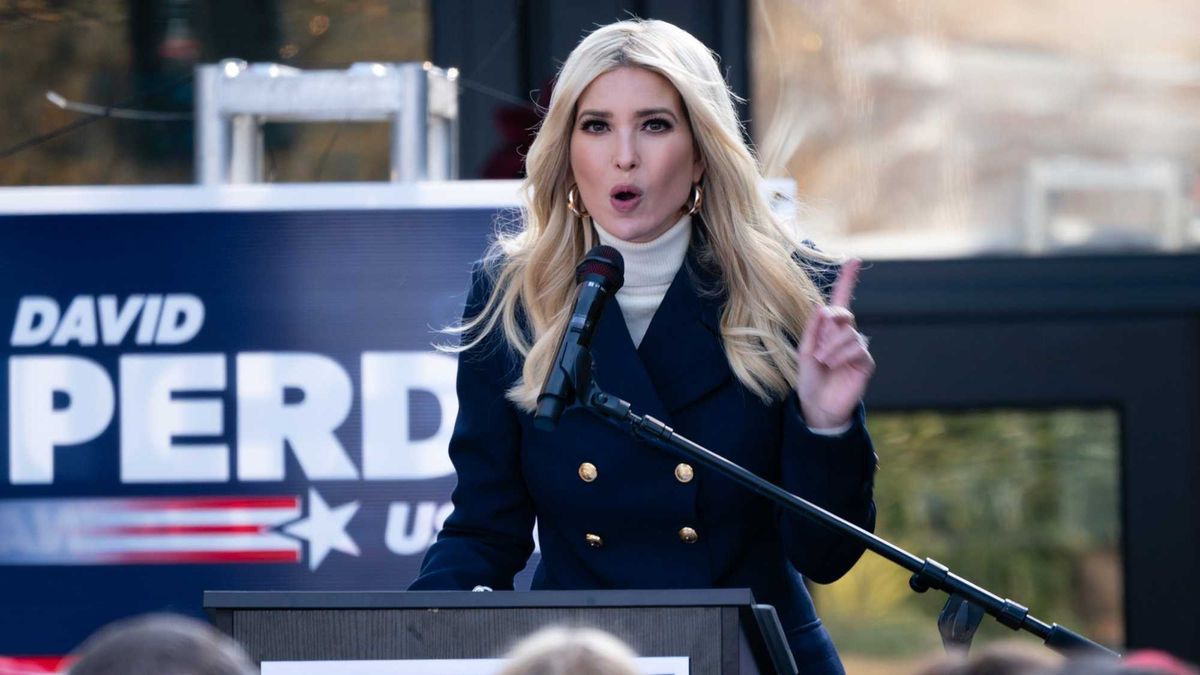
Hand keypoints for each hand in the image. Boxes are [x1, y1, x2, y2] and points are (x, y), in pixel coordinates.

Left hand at [796, 259, 875, 427]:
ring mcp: (857, 347)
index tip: (854, 260)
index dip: (847, 279)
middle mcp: (846, 334)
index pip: (840, 299)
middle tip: (816, 348)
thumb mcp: (804, 351)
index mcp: (829, 328)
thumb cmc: (809, 378)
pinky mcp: (865, 361)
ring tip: (822, 361)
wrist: (817, 405)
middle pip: (842, 313)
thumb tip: (822, 307)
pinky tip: (832, 365)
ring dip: (830, 346)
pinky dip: (840, 355)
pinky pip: (856, 348)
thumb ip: (813, 329)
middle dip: (828, 326)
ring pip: (847, 333)